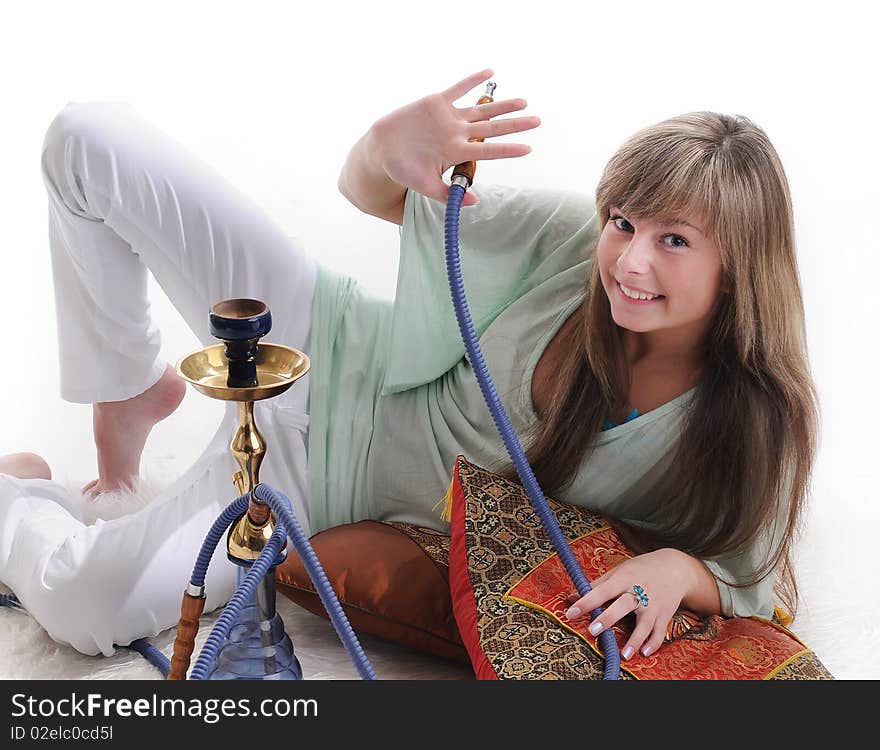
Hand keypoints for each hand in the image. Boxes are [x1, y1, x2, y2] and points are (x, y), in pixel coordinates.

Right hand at [371, 67, 540, 204]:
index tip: (528, 149)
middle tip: (537, 121)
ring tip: (523, 102)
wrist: (382, 151)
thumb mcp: (425, 186)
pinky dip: (473, 80)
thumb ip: (448, 194)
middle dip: (515, 124)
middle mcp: (457, 134)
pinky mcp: (436, 103)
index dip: (508, 149)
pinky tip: (489, 72)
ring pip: (481, 109)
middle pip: (492, 128)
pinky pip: (458, 88)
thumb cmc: (403, 171)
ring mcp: (449, 118)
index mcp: (456, 153)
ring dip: (502, 105)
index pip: (489, 151)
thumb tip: (472, 202)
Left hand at [563, 548, 695, 659]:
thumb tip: (571, 596)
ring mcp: (653, 605)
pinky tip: (644, 653)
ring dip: (634, 640)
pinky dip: (653, 643)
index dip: (586, 601)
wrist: (674, 568)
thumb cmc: (640, 570)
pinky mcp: (664, 615)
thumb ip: (596, 585)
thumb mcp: (618, 572)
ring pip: (644, 624)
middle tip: (592, 630)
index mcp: (623, 579)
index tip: (571, 612)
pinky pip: (660, 632)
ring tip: (624, 655)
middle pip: (623, 605)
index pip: (602, 590)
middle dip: (608, 618)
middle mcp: (639, 592)